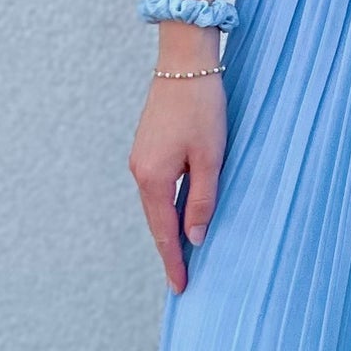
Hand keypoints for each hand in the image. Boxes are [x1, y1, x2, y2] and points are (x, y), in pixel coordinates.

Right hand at [128, 73, 226, 292]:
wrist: (184, 62)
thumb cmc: (202, 107)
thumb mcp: (210, 156)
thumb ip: (202, 198)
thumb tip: (195, 236)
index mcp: (153, 178)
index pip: (165, 232)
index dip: (174, 261)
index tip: (181, 288)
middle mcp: (140, 171)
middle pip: (156, 221)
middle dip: (169, 249)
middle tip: (181, 279)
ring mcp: (141, 158)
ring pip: (157, 203)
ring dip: (169, 226)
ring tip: (185, 252)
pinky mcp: (147, 146)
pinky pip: (158, 186)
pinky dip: (168, 204)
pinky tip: (181, 211)